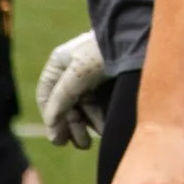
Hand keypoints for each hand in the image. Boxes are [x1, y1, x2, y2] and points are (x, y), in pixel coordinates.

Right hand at [36, 31, 108, 148]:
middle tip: (80, 145)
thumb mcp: (77, 75)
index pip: (46, 95)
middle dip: (71, 126)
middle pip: (65, 104)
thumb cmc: (103, 52)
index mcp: (59, 62)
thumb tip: (50, 123)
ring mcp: (90, 75)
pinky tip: (103, 130)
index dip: (50, 118)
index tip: (58, 138)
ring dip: (85, 126)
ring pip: (82, 106)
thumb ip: (60, 99)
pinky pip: (98, 103)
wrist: (137, 38)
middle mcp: (72, 68)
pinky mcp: (107, 80)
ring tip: (89, 143)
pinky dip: (98, 118)